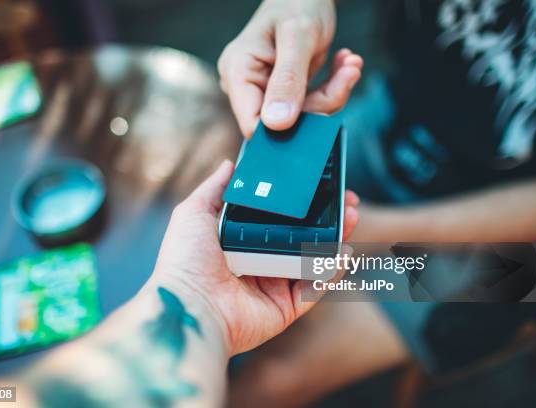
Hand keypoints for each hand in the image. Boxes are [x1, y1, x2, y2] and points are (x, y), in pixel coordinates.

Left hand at [147, 160, 359, 354]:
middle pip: (302, 236)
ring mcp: (275, 285)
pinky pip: (315, 286)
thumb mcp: (194, 212)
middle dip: (326, 216)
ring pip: (313, 258)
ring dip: (336, 238)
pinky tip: (343, 250)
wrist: (189, 305)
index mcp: (241, 240)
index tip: (319, 183)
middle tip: (345, 199)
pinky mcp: (286, 307)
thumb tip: (230, 164)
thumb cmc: (185, 259)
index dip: (300, 201)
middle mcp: (260, 261)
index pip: (279, 217)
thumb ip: (216, 188)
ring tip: (350, 216)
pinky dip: (331, 270)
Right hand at [217, 0, 362, 136]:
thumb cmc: (298, 2)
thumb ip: (288, 80)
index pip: (253, 124)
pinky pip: (310, 105)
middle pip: (282, 123)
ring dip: (333, 93)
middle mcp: (247, 85)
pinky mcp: (285, 91)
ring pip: (302, 117)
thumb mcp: (298, 37)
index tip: (323, 107)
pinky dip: (332, 88)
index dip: (287, 128)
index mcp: (238, 72)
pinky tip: (343, 65)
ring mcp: (266, 89)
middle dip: (320, 104)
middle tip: (348, 74)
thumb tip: (277, 124)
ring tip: (349, 65)